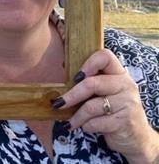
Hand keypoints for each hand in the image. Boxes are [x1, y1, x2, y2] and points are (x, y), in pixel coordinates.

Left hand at [53, 49, 158, 163]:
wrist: (136, 137)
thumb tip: (59, 80)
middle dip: (72, 95)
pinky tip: (86, 127)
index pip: (105, 56)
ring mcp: (127, 103)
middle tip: (58, 103)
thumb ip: (91, 83)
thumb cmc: (113, 111)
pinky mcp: (125, 122)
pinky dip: (86, 126)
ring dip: (76, 116)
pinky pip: (96, 123)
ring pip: (91, 106)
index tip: (76, 76)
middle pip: (92, 83)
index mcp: (120, 74)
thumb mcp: (106, 93)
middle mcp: (126, 85)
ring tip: (70, 121)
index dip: (88, 63)